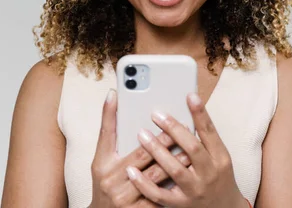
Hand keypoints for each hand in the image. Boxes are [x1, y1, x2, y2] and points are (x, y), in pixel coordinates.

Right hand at [89, 89, 191, 207]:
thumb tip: (113, 94)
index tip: (157, 114)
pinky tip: (189, 175)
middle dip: (164, 141)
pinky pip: (161, 198)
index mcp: (104, 165)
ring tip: (191, 149)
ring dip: (176, 162)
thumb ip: (108, 126)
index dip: (139, 124)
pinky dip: (175, 185)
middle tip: (183, 127)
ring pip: (156, 177)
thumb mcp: (101, 156)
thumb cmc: (104, 181)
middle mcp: (113, 183)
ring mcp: (126, 200)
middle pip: (143, 158)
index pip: (120, 139)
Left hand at [125, 92, 247, 207]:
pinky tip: (131, 170)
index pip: (210, 132)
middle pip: (192, 149)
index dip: (200, 113)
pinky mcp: (180, 205)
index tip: (189, 95)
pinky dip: (144, 183)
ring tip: (141, 134)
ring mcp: (195, 191)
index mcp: (220, 158)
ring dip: (157, 151)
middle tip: (156, 114)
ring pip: (174, 170)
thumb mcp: (218, 157)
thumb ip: (203, 138)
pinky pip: (159, 195)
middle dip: (174, 130)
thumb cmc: (217, 178)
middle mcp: (209, 174)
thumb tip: (186, 110)